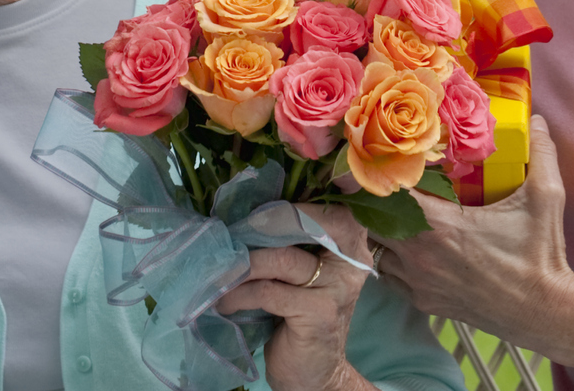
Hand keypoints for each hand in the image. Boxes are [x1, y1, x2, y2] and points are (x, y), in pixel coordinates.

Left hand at [216, 204, 375, 390]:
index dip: (301, 200)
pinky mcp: (319, 314)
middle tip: (236, 230)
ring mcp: (338, 289)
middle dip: (270, 222)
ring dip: (244, 265)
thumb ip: (290, 243)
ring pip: (282, 258)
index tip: (262, 202)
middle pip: (317, 223)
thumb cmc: (300, 316)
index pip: (334, 209)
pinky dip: (240, 294)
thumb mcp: (301, 275)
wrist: (316, 374)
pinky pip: (269, 291)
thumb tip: (243, 207)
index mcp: (350, 247)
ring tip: (221, 275)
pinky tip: (226, 303)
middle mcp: (352, 263)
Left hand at [376, 119, 573, 355]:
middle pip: (374, 221)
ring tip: (404, 215)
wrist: (545, 312)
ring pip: (378, 251)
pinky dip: (394, 261)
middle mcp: (420, 256)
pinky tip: (415, 247)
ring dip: (385, 231)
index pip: (388, 194)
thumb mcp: (545, 197)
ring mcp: (419, 283)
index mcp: (440, 226)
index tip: (391, 161)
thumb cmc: (541, 255)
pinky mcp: (425, 302)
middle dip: (380, 201)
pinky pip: (391, 277)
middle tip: (396, 185)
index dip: (384, 175)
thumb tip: (538, 120)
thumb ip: (541, 153)